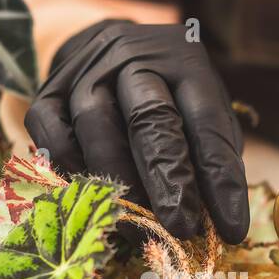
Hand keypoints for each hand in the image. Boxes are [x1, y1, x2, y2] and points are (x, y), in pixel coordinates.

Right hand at [25, 20, 248, 241]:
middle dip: (169, 180)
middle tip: (183, 228)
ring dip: (121, 183)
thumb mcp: (199, 109)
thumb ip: (209, 155)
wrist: (102, 49)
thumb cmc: (165, 93)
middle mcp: (132, 55)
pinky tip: (98, 199)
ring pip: (97, 126)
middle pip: (150, 118)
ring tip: (140, 226)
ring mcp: (84, 71)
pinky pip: (55, 139)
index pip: (206, 120)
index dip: (220, 178)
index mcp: (183, 57)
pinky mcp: (46, 94)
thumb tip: (215, 219)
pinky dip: (76, 174)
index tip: (231, 227)